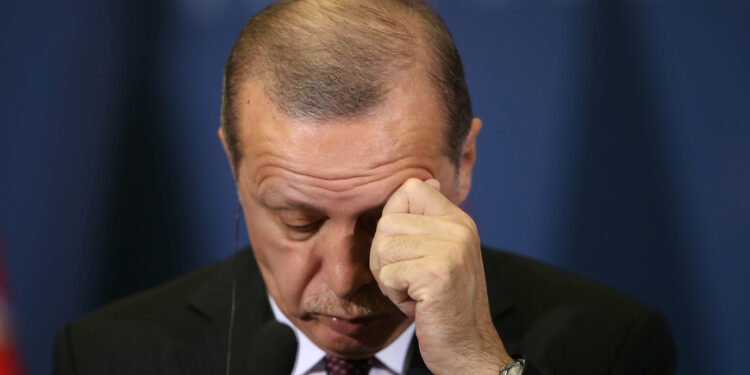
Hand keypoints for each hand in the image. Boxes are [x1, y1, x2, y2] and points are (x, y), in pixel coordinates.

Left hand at [370, 178, 513, 374]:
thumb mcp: (441, 254)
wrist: (468, 348)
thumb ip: (429, 220)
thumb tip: (424, 178)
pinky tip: (418, 304)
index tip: (406, 247)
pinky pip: (387, 275)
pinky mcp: (437, 273)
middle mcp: (458, 229)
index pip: (410, 188)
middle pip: (387, 221)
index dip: (394, 215)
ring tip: (415, 291)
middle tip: (410, 279)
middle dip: (385, 257)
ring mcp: (450, 250)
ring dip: (389, 278)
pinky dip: (394, 295)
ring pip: (383, 248)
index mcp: (459, 221)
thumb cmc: (445, 305)